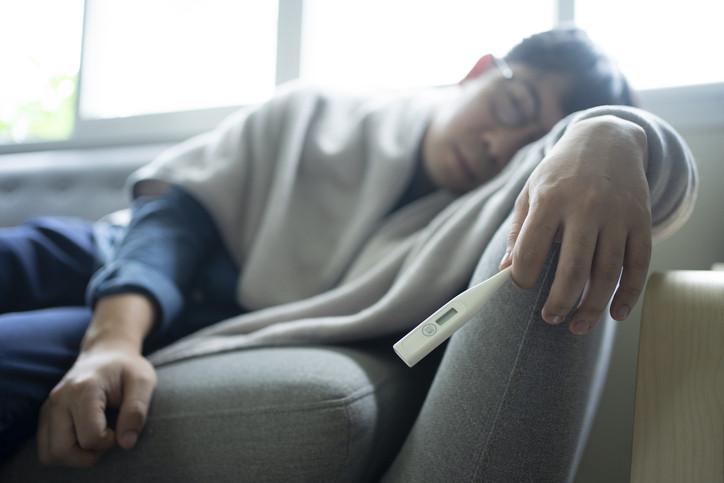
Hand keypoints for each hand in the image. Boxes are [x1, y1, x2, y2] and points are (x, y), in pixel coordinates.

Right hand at [37, 294, 157, 466]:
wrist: (106, 351)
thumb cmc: (127, 367)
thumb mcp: (143, 382)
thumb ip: (137, 411)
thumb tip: (127, 444)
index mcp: (84, 389)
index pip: (90, 437)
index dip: (110, 441)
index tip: (120, 427)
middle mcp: (59, 399)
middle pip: (61, 452)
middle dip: (89, 456)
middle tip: (107, 438)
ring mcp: (48, 407)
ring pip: (49, 455)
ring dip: (75, 457)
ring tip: (96, 438)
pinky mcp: (45, 415)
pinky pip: (47, 449)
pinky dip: (66, 451)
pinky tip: (84, 436)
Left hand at [500, 115, 650, 333]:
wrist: (607, 138)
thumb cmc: (561, 171)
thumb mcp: (531, 191)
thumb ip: (518, 231)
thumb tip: (506, 270)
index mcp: (549, 199)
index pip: (530, 250)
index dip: (521, 277)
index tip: (521, 285)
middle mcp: (585, 207)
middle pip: (573, 269)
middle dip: (559, 302)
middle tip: (550, 318)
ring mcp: (617, 214)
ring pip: (607, 273)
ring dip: (592, 307)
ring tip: (577, 326)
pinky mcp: (641, 220)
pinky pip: (639, 265)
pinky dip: (629, 294)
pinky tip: (616, 314)